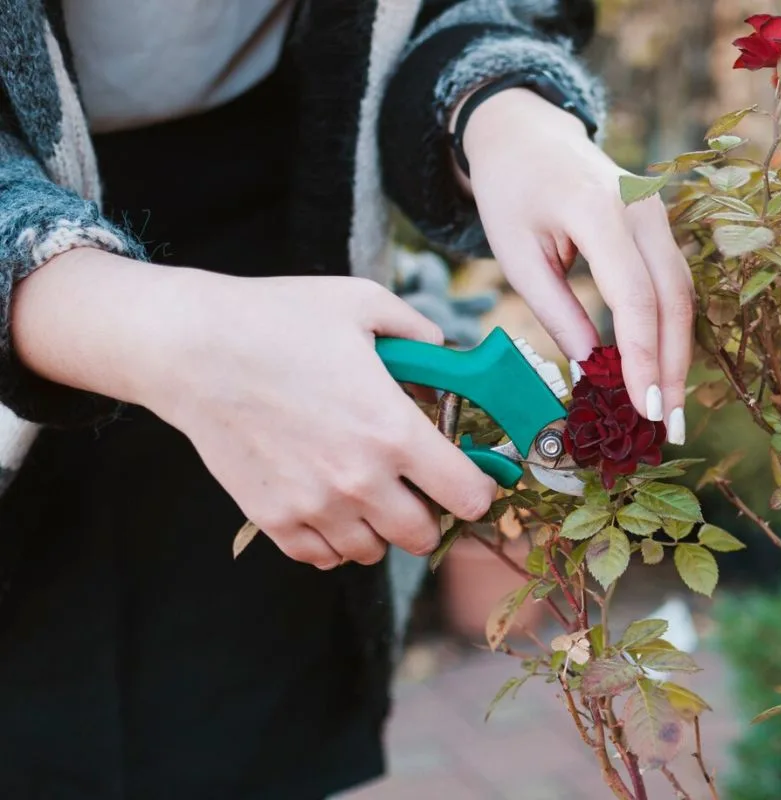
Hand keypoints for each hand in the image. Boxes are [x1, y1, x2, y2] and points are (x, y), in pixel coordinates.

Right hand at [12, 250, 497, 567]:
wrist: (191, 348)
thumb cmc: (278, 319)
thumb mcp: (364, 304)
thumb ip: (420, 332)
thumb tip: (448, 353)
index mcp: (394, 432)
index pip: (468, 495)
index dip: (479, 488)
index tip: (471, 476)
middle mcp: (359, 480)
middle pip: (424, 535)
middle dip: (431, 512)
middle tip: (418, 484)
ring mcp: (314, 505)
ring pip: (373, 551)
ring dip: (380, 527)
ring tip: (369, 491)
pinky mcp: (273, 519)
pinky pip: (322, 556)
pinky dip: (333, 539)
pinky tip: (330, 504)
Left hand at [460, 88, 692, 444]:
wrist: (526, 133)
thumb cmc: (511, 192)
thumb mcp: (517, 255)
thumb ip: (557, 313)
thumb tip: (594, 371)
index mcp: (598, 209)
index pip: (634, 296)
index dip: (643, 359)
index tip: (643, 410)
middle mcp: (642, 207)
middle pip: (673, 299)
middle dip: (672, 368)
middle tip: (667, 428)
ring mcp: (658, 212)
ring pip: (682, 294)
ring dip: (678, 355)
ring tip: (667, 411)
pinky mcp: (660, 224)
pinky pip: (674, 282)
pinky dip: (671, 330)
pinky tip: (662, 370)